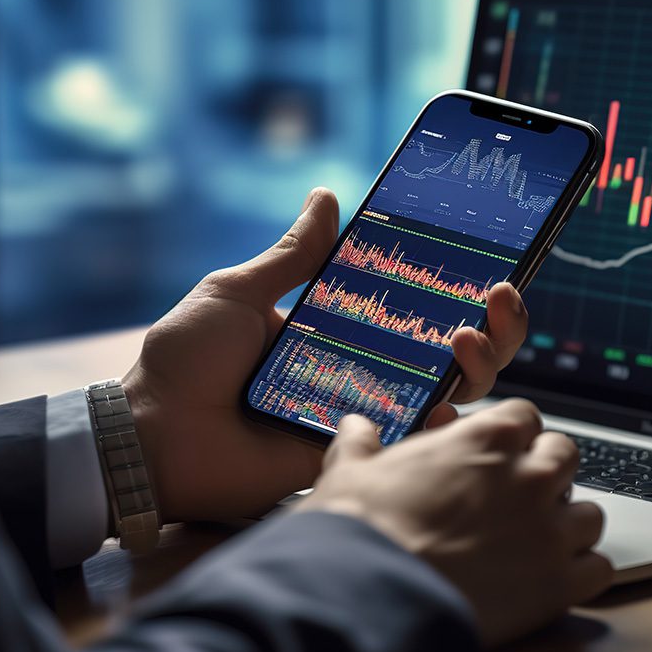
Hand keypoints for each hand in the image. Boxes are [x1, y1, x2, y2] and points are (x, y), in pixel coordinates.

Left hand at [122, 187, 529, 522]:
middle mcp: (360, 370)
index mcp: (338, 329)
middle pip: (450, 350)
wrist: (152, 436)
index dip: (458, 286)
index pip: (415, 306)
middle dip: (493, 324)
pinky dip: (444, 422)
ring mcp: (360, 412)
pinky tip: (452, 394)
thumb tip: (328, 196)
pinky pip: (411, 442)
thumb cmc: (186, 362)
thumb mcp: (237, 292)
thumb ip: (292, 255)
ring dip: (480, 363)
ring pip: (446, 394)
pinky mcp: (351, 454)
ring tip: (471, 336)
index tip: (488, 260)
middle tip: (499, 295)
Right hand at [295, 400, 612, 646]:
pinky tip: (553, 581)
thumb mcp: (349, 472)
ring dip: (566, 525)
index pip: (525, 417)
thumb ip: (360, 445)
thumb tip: (355, 429)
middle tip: (516, 499)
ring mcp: (549, 531)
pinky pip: (598, 569)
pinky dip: (580, 574)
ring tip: (535, 544)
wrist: (370, 597)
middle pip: (565, 458)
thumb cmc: (359, 531)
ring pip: (589, 515)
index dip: (510, 437)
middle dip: (545, 474)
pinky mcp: (558, 585)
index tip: (495, 456)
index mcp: (487, 438)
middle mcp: (529, 477)